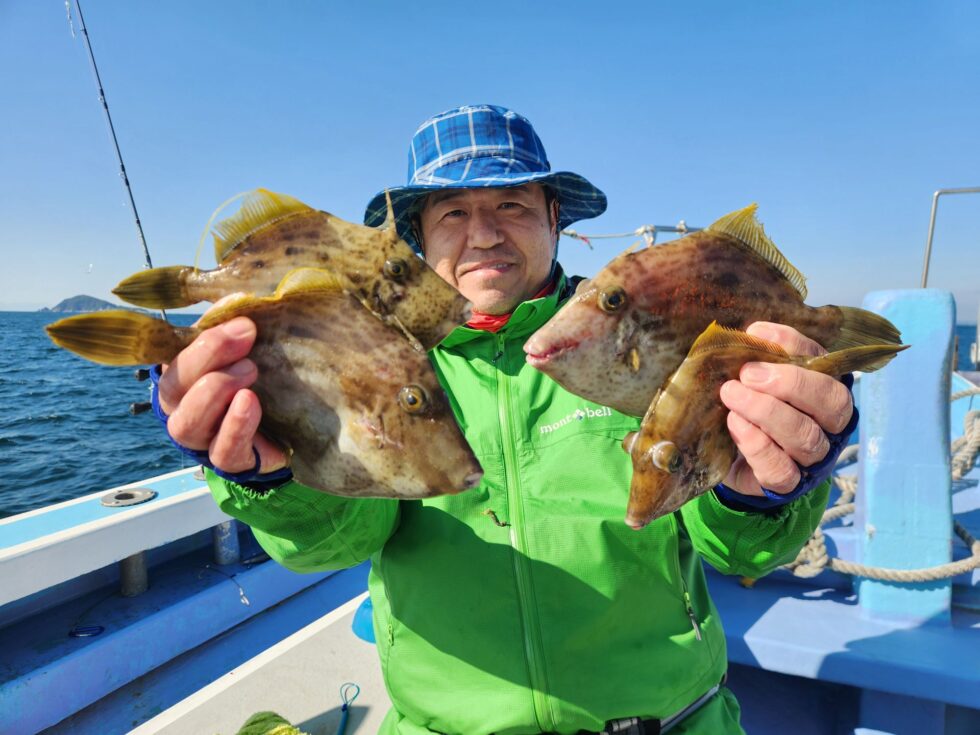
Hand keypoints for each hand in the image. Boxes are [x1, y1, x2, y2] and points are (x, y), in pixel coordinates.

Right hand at [157, 313, 287, 474]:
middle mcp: (184, 407)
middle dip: (206, 356)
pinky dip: (235, 426)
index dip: (198, 336)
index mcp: (185, 374)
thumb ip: (240, 326)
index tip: (240, 318)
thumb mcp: (254, 350)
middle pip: (173, 386)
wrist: (294, 433)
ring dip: (215, 391)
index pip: (171, 353)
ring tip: (250, 371)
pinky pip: (223, 451)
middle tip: (246, 337)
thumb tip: (242, 295)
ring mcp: (203, 439)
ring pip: (188, 423)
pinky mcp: (231, 461)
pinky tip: (250, 403)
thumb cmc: (266, 381)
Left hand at [718, 321, 852, 496]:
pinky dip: (757, 445)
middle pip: (831, 404)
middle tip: (747, 373)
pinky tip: (735, 424)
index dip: (797, 348)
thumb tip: (756, 332)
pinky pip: (780, 469)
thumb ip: (761, 354)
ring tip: (732, 394)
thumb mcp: (755, 376)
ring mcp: (812, 458)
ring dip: (766, 411)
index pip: (828, 366)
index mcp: (827, 390)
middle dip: (790, 384)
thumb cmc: (749, 405)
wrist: (728, 456)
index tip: (758, 334)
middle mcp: (830, 425)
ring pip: (805, 436)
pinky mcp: (786, 484)